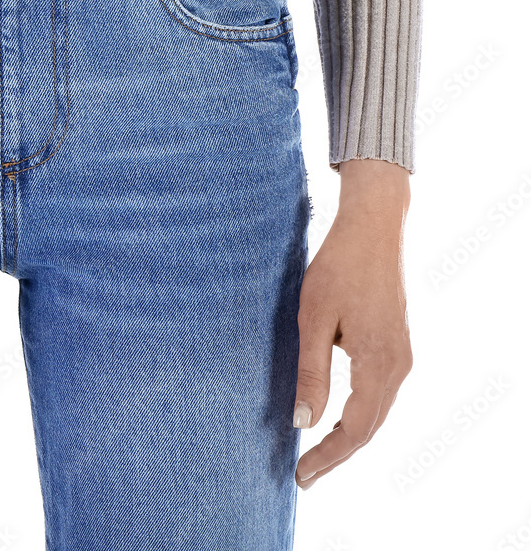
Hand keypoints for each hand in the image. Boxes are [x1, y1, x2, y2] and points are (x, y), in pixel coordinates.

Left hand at [291, 157, 412, 488]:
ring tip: (315, 454)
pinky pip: (380, 392)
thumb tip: (303, 423)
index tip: (300, 476)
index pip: (354, 430)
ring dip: (348, 435)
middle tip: (303, 476)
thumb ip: (311, 372)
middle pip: (370, 427)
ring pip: (377, 412)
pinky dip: (359, 412)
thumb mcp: (314, 318)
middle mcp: (399, 366)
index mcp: (379, 364)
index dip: (328, 457)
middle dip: (336, 454)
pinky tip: (336, 416)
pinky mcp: (397, 344)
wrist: (374, 227)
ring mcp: (403, 355)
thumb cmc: (338, 266)